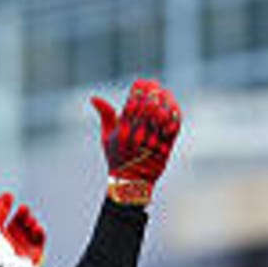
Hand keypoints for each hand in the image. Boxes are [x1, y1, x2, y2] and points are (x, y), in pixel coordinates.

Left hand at [0, 192, 45, 264]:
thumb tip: (4, 197)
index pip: (1, 216)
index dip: (5, 205)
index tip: (9, 196)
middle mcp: (10, 240)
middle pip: (18, 220)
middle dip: (22, 213)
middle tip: (23, 209)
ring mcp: (22, 246)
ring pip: (30, 227)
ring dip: (31, 221)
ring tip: (29, 221)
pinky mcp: (34, 253)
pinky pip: (40, 239)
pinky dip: (39, 231)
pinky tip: (36, 229)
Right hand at [89, 79, 180, 204]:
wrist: (131, 184)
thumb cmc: (117, 158)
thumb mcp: (106, 137)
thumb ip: (105, 115)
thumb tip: (94, 97)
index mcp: (123, 132)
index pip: (131, 104)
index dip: (138, 90)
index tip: (141, 82)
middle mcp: (137, 136)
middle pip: (147, 107)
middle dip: (152, 93)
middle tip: (155, 85)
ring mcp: (152, 142)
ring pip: (161, 115)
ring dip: (164, 101)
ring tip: (163, 94)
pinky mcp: (165, 148)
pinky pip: (172, 128)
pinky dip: (173, 115)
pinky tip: (172, 106)